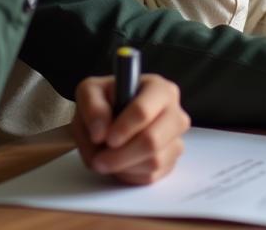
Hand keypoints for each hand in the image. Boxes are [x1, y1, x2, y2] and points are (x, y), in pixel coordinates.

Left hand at [73, 74, 189, 184]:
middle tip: (99, 159)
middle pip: (153, 141)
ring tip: (106, 158)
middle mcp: (174, 113)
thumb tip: (100, 132)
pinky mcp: (170, 162)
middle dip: (122, 154)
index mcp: (158, 88)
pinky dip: (130, 175)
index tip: (107, 139)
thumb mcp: (90, 92)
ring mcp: (175, 139)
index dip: (124, 128)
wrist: (110, 119)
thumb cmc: (105, 101)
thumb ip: (92, 107)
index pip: (144, 111)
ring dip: (123, 166)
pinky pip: (151, 176)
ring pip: (153, 162)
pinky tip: (119, 163)